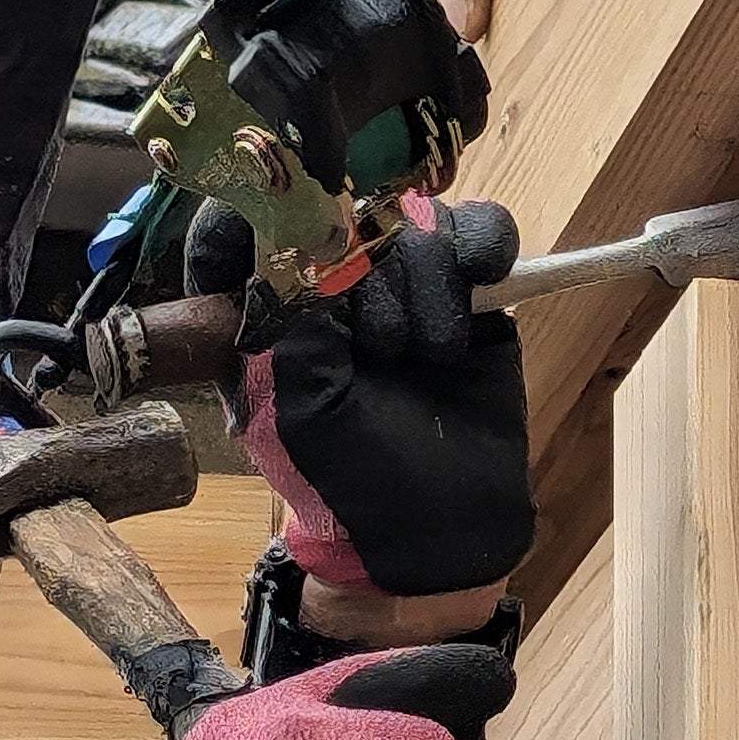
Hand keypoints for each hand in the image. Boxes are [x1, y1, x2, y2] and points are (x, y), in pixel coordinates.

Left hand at [184, 194, 535, 606]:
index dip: (278, 216)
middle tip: (387, 348)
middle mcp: (335, 288)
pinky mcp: (473, 291)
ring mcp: (408, 285)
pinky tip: (485, 282)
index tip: (311, 246)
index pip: (252, 228)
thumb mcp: (298, 410)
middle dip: (374, 270)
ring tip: (435, 350)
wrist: (446, 529)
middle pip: (350, 211)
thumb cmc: (354, 484)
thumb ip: (286, 324)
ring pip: (417, 217)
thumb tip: (294, 237)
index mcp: (270, 314)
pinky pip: (481, 229)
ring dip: (432, 275)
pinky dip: (486, 244)